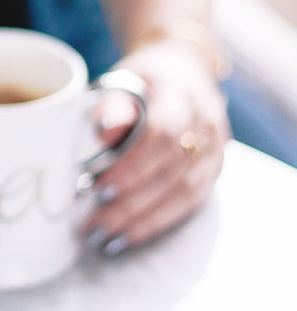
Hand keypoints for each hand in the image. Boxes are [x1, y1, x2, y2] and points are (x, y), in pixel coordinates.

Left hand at [81, 39, 229, 255]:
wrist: (185, 72)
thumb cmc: (146, 78)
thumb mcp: (125, 79)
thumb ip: (114, 105)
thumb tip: (105, 132)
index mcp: (183, 96)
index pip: (162, 135)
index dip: (131, 166)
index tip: (97, 188)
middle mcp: (207, 124)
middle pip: (172, 172)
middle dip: (131, 203)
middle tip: (93, 224)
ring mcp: (215, 150)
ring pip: (184, 193)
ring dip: (143, 220)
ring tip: (106, 238)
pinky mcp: (213, 171)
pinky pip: (190, 203)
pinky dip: (157, 222)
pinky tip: (128, 237)